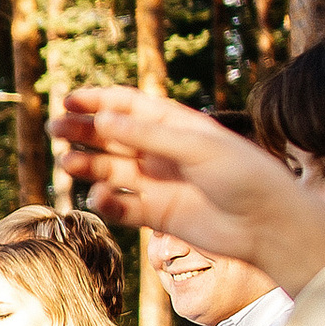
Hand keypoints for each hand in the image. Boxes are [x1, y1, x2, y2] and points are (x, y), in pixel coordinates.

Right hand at [54, 84, 324, 289]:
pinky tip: (100, 199)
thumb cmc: (243, 176)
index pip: (128, 106)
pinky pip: (122, 207)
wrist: (268, 224)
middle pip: (113, 136)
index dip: (98, 101)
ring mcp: (158, 183)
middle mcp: (162, 152)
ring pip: (111, 171)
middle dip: (84, 131)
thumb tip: (101, 121)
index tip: (70, 101)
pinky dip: (107, 203)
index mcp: (176, 125)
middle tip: (56, 131)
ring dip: (88, 166)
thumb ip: (148, 135)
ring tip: (67, 165)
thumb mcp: (197, 147)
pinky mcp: (157, 215)